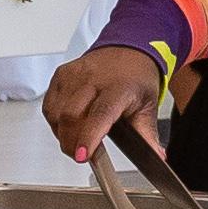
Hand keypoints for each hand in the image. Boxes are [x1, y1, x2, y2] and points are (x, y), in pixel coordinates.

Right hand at [44, 45, 167, 166]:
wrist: (129, 50)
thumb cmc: (137, 78)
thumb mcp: (148, 107)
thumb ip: (148, 135)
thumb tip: (158, 158)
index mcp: (118, 87)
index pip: (100, 114)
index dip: (89, 137)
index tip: (82, 155)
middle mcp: (94, 78)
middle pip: (71, 117)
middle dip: (71, 143)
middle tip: (81, 154)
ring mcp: (75, 75)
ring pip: (56, 113)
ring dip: (62, 133)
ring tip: (77, 137)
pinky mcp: (61, 75)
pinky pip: (49, 105)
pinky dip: (55, 121)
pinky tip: (69, 123)